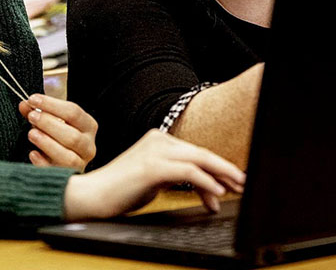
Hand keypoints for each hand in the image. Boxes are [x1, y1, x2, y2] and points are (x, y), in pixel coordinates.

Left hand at [18, 94, 97, 170]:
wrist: (63, 162)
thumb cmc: (58, 137)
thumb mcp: (52, 122)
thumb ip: (39, 112)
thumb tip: (24, 104)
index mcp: (88, 126)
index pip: (73, 112)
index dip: (52, 105)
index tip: (33, 99)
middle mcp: (88, 146)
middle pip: (72, 136)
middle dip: (49, 124)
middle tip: (31, 116)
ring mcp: (80, 164)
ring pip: (68, 157)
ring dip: (48, 143)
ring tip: (31, 133)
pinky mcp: (69, 177)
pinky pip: (56, 173)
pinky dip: (43, 163)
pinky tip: (33, 154)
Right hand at [62, 130, 245, 220]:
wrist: (92, 196)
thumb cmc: (121, 191)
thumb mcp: (155, 179)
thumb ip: (177, 177)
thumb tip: (209, 187)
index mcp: (159, 139)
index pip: (195, 153)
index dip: (217, 167)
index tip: (233, 181)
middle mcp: (159, 139)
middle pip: (201, 153)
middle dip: (225, 169)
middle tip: (243, 183)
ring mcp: (155, 151)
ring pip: (199, 159)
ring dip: (222, 175)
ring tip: (236, 188)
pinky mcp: (153, 166)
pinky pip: (188, 172)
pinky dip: (206, 182)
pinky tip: (216, 192)